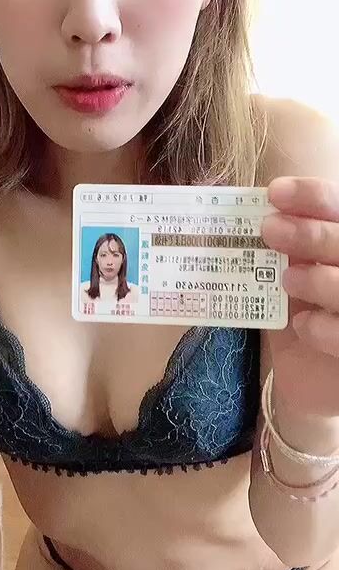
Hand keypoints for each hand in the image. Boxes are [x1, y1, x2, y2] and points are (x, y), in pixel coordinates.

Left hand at [261, 176, 338, 418]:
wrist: (308, 377)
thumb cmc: (300, 313)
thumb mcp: (289, 273)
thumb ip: (282, 247)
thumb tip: (247, 214)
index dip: (313, 195)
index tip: (274, 192)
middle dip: (310, 233)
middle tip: (270, 229)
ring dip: (316, 279)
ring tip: (286, 280)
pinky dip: (322, 327)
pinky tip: (300, 325)